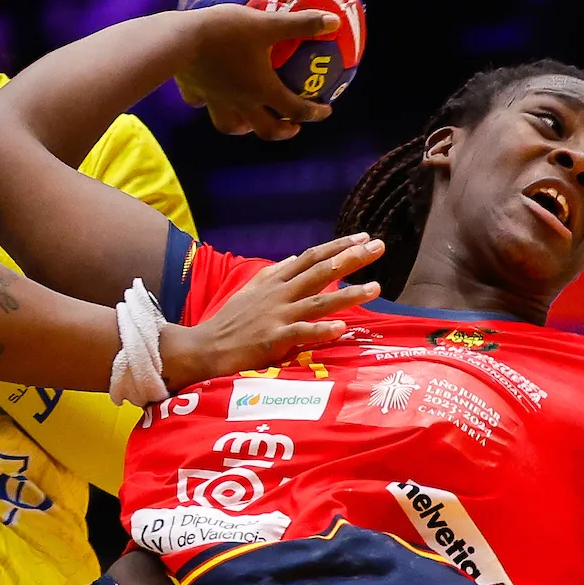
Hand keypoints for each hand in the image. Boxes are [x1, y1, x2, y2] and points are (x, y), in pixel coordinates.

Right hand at [162, 234, 383, 388]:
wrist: (204, 347)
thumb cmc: (230, 322)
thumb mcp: (251, 290)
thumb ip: (275, 273)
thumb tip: (295, 257)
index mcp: (275, 282)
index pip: (312, 257)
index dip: (339, 246)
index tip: (364, 237)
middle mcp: (279, 295)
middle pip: (321, 272)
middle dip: (351, 258)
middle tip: (379, 247)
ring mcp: (277, 317)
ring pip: (318, 301)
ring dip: (348, 294)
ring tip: (375, 288)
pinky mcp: (272, 341)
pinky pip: (301, 334)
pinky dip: (320, 330)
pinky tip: (341, 328)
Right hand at [173, 7, 337, 139]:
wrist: (177, 40)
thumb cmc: (224, 31)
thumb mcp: (266, 22)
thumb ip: (301, 23)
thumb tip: (334, 21)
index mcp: (261, 89)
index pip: (295, 109)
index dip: (313, 113)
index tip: (324, 112)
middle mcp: (240, 102)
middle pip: (265, 129)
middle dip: (281, 131)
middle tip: (291, 126)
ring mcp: (215, 100)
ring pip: (231, 125)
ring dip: (245, 126)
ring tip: (249, 120)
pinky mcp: (193, 91)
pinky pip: (201, 102)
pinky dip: (208, 103)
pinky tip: (208, 94)